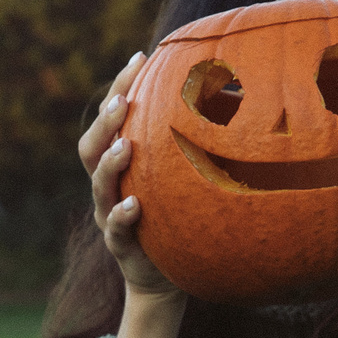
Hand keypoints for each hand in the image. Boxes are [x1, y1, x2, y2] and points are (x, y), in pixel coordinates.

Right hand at [80, 53, 193, 337]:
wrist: (168, 279)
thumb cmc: (183, 220)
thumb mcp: (186, 179)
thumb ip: (199, 146)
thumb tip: (247, 96)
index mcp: (122, 166)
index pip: (113, 119)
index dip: (121, 87)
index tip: (140, 58)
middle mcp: (109, 188)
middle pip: (91, 148)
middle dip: (105, 121)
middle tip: (125, 100)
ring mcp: (109, 218)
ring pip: (98, 186)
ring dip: (109, 164)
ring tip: (125, 147)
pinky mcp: (122, 247)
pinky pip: (115, 230)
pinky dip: (121, 216)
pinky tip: (133, 205)